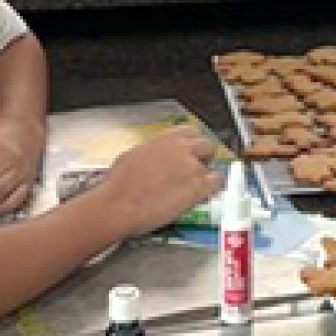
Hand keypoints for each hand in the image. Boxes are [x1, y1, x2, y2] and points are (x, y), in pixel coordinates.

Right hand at [94, 131, 218, 238]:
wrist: (120, 203)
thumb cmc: (118, 181)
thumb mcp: (133, 155)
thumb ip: (152, 152)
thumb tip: (155, 157)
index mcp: (165, 138)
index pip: (190, 132)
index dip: (192, 143)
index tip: (189, 152)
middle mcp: (183, 148)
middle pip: (207, 146)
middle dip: (204, 156)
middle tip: (195, 170)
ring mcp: (193, 168)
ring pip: (213, 166)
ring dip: (207, 175)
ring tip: (197, 187)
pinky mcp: (198, 188)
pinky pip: (217, 183)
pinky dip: (214, 188)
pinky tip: (206, 195)